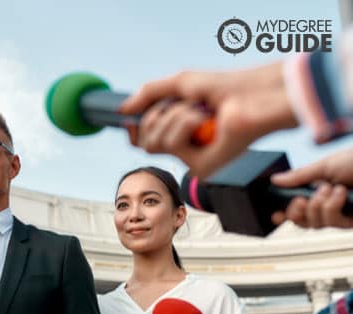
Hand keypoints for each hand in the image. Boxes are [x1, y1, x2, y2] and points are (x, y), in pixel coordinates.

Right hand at [120, 62, 296, 177]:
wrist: (254, 93)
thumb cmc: (226, 87)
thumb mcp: (178, 85)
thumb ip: (147, 95)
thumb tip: (121, 111)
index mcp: (181, 133)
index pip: (144, 140)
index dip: (136, 127)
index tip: (132, 116)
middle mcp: (187, 150)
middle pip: (144, 142)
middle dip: (158, 115)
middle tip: (184, 105)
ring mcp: (194, 160)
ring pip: (155, 142)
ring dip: (175, 116)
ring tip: (201, 110)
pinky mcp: (201, 167)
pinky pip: (172, 145)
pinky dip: (185, 123)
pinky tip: (206, 120)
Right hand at [270, 148, 352, 228]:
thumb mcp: (324, 166)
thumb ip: (299, 176)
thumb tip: (276, 180)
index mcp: (320, 192)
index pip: (297, 210)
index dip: (284, 215)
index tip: (275, 214)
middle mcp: (330, 206)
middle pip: (303, 222)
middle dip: (296, 212)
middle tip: (300, 200)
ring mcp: (342, 215)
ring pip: (316, 224)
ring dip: (318, 205)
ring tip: (329, 188)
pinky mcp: (352, 221)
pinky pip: (333, 222)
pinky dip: (332, 206)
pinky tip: (340, 193)